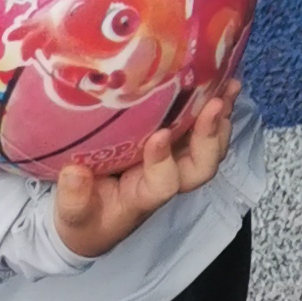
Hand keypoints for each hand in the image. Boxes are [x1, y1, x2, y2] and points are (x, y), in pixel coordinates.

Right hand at [53, 89, 236, 256]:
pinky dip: (216, 106)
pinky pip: (204, 128)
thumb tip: (74, 173)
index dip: (163, 162)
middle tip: (215, 105)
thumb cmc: (86, 217)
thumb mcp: (72, 215)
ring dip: (221, 117)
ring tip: (229, 87)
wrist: (94, 219)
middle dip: (210, 137)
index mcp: (142, 197)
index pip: (163, 184)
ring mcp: (175, 160)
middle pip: (201, 167)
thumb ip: (73, 199)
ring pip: (209, 147)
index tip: (158, 137)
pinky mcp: (176, 143)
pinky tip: (221, 81)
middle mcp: (167, 179)